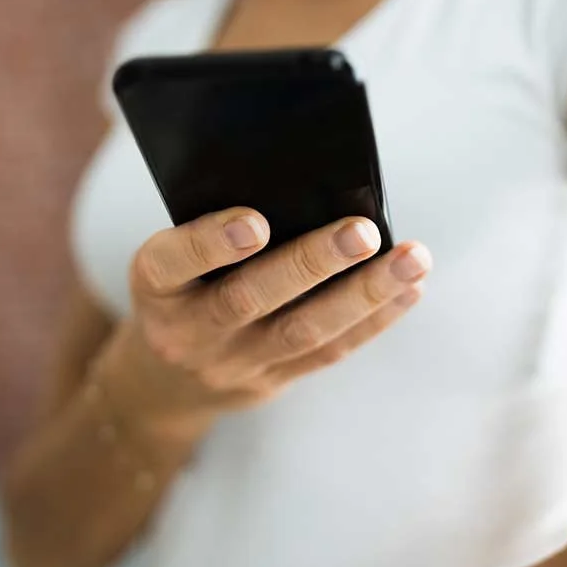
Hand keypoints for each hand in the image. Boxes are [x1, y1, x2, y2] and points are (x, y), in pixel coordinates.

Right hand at [101, 207, 430, 433]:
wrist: (163, 383)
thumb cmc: (179, 291)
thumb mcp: (170, 261)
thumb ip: (214, 230)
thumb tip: (306, 183)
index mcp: (155, 286)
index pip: (173, 262)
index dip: (211, 242)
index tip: (255, 221)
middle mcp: (189, 331)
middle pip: (251, 298)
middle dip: (312, 262)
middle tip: (363, 231)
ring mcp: (234, 364)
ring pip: (303, 331)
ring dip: (364, 293)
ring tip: (411, 259)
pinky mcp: (273, 382)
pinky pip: (329, 352)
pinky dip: (374, 318)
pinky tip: (408, 288)